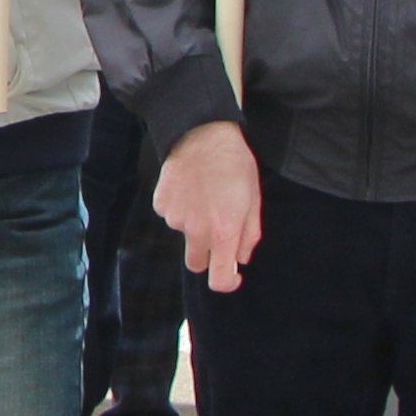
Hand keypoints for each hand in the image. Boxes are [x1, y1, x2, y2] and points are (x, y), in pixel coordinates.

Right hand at [152, 119, 261, 290]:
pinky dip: (180, 207)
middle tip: (217, 230)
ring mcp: (175, 217)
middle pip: (197, 264)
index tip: (233, 274)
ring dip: (193, 224)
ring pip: (184, 234)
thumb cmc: (235, 165)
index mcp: (223, 232)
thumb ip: (249, 235)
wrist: (202, 133)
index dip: (228, 282)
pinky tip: (189, 187)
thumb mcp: (254, 200)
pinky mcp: (161, 204)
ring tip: (204, 195)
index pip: (219, 279)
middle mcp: (196, 230)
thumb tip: (241, 258)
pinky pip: (171, 215)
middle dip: (207, 255)